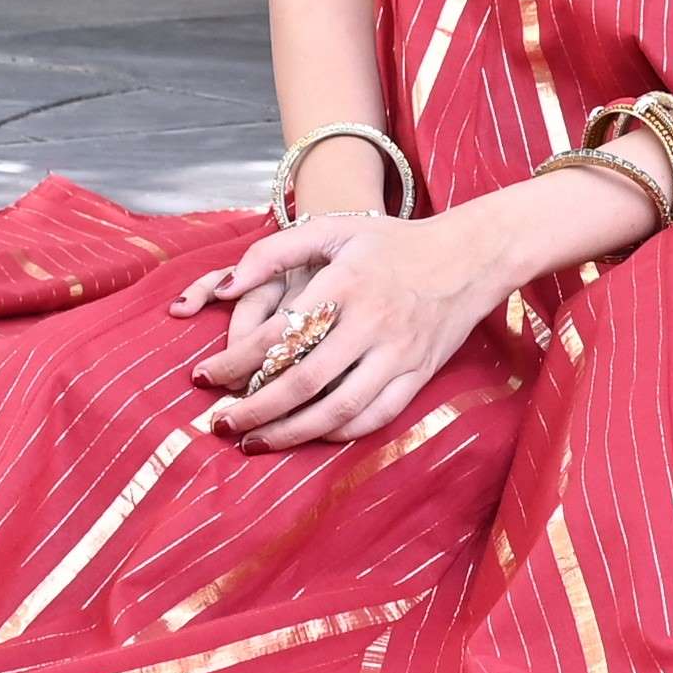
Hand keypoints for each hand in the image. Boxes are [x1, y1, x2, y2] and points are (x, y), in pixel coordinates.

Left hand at [181, 204, 507, 450]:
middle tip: (220, 424)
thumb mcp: (334, 229)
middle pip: (302, 381)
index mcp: (344, 284)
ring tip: (256, 442)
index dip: (234, 362)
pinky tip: (310, 435)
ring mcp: (398, 353)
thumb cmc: (392, 243)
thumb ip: (274, 252)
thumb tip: (227, 288)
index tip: (203, 376)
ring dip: (291, 432)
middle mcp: (370, 322)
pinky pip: (376, 416)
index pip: (277, 334)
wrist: (469, 255)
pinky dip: (339, 433)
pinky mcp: (418, 374)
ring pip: (337, 408)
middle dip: (254, 409)